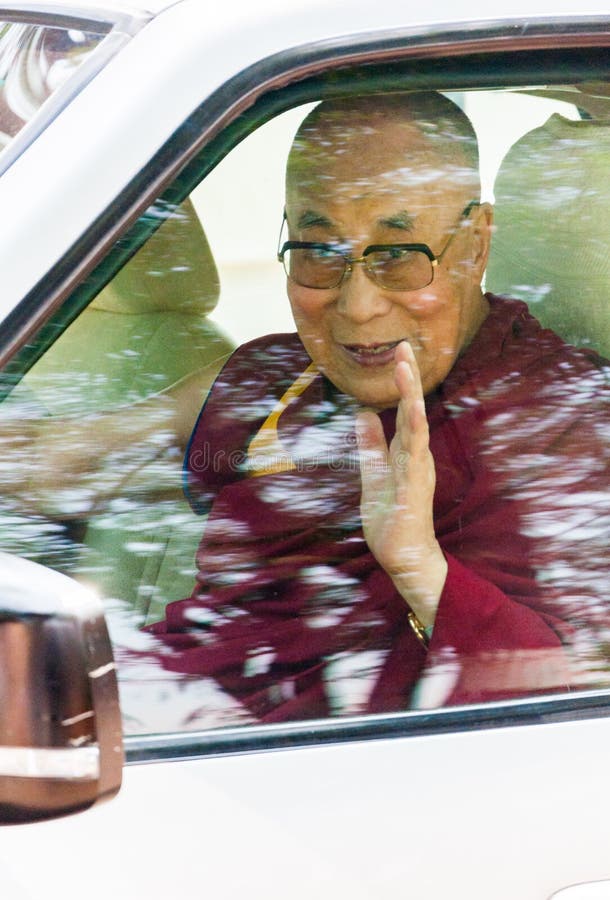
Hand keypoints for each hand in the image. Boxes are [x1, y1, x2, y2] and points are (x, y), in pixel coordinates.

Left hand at [355, 341, 446, 627]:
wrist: (405, 555)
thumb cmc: (393, 516)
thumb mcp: (374, 472)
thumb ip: (371, 444)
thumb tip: (362, 412)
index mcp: (407, 451)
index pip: (404, 409)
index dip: (401, 382)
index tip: (398, 352)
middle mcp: (416, 455)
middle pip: (413, 409)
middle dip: (408, 378)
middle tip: (404, 346)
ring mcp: (417, 469)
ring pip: (415, 426)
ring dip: (411, 396)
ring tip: (406, 368)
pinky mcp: (414, 486)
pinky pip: (414, 455)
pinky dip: (414, 432)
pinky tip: (413, 412)